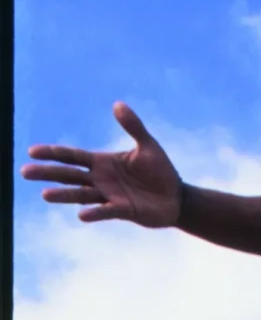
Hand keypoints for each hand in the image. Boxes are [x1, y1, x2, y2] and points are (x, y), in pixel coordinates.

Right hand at [22, 102, 183, 226]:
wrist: (177, 197)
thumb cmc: (160, 171)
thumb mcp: (148, 145)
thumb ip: (133, 126)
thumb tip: (118, 104)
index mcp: (102, 162)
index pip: (72, 156)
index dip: (53, 153)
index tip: (32, 151)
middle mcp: (101, 180)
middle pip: (69, 175)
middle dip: (48, 173)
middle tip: (24, 172)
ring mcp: (110, 196)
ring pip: (81, 195)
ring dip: (64, 195)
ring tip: (45, 195)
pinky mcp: (123, 211)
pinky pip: (106, 211)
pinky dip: (95, 212)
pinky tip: (81, 214)